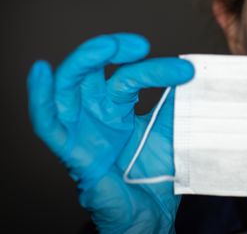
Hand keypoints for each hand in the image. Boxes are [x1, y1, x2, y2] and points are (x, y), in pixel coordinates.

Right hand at [27, 33, 193, 232]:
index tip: (186, 71)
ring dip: (84, 63)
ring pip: (68, 87)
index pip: (126, 76)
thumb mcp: (169, 132)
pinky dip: (40, 98)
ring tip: (108, 47)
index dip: (153, 68)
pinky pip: (47, 123)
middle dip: (111, 51)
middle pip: (91, 71)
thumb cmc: (154, 176)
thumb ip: (175, 104)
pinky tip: (41, 71)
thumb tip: (192, 74)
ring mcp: (81, 130)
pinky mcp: (71, 152)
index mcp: (117, 110)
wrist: (149, 216)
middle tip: (140, 44)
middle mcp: (95, 114)